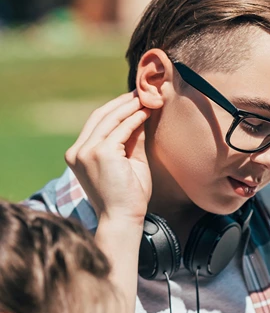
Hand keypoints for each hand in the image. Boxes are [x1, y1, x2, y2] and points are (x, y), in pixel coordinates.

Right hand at [65, 92, 151, 224]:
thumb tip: (140, 115)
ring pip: (110, 119)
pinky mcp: (101, 153)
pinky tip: (146, 112)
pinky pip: (121, 129)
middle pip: (100, 116)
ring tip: (147, 98)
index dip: (115, 109)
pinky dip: (134, 119)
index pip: (95, 123)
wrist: (122, 220)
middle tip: (142, 92)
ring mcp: (87, 151)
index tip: (133, 100)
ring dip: (130, 106)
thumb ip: (131, 140)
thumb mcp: (128, 163)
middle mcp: (77, 151)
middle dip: (122, 102)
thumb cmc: (127, 198)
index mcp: (78, 154)